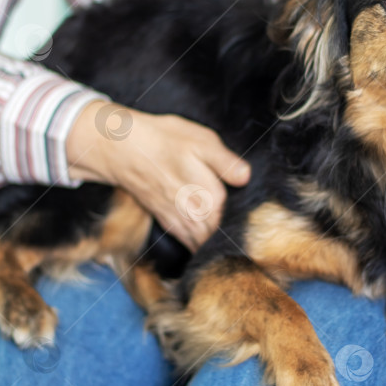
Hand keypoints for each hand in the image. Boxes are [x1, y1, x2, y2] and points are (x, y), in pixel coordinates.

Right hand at [66, 100, 250, 250]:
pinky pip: (189, 243)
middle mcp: (197, 213)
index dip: (249, 219)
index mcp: (212, 194)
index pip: (239, 217)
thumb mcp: (202, 140)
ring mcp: (180, 220)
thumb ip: (226, 163)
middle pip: (223, 235)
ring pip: (206, 243)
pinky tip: (208, 241)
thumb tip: (246, 178)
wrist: (124, 149)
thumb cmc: (165, 140)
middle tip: (250, 238)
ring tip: (230, 241)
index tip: (261, 221)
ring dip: (218, 244)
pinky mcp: (168, 222)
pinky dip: (199, 245)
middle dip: (235, 236)